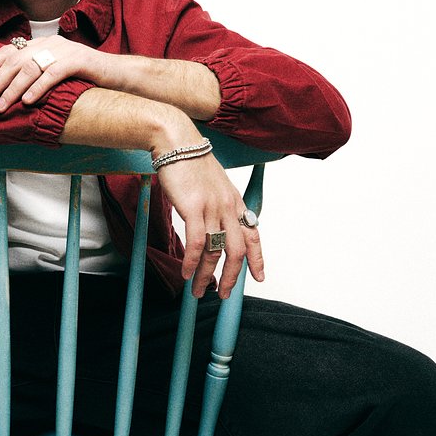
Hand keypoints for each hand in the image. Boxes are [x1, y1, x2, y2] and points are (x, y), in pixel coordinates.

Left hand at [0, 37, 103, 112]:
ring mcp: (64, 50)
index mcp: (41, 44)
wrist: (116, 74)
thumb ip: (34, 75)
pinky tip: (27, 101)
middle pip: (15, 61)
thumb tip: (8, 91)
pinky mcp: (78, 60)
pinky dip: (37, 88)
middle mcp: (49, 43)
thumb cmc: (83, 78)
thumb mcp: (54, 73)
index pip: (8, 50)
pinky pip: (52, 74)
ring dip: (12, 89)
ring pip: (30, 68)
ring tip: (2, 106)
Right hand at [156, 151, 265, 298]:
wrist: (176, 141)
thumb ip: (217, 204)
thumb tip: (212, 223)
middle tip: (223, 294)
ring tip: (197, 290)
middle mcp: (228, 206)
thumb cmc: (190, 161)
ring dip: (207, 276)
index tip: (259, 277)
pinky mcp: (194, 207)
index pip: (254, 234)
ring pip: (216, 251)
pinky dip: (193, 263)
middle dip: (231, 277)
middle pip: (238, 251)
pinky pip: (198, 243)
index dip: (258, 259)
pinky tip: (187, 272)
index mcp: (235, 201)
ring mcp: (212, 207)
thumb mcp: (212, 183)